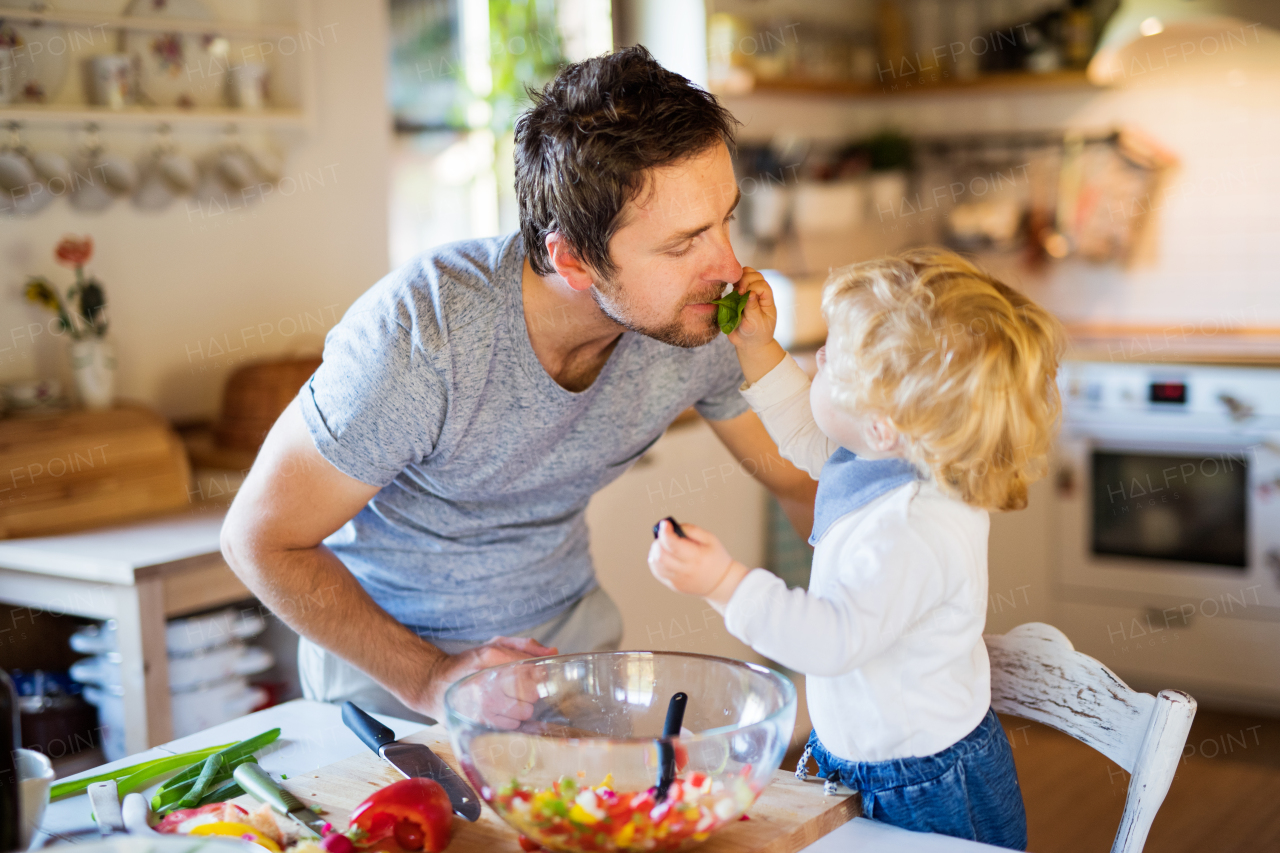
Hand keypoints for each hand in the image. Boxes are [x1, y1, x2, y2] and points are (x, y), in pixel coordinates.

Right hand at [413, 636, 556, 726]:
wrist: (434, 685)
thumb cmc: (469, 664)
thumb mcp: (494, 645)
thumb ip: (524, 646)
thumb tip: (552, 652)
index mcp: (491, 656)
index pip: (532, 669)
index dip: (540, 675)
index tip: (537, 676)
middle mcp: (487, 680)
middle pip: (532, 692)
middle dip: (530, 691)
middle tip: (519, 689)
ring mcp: (483, 704)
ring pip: (525, 712)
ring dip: (521, 707)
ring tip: (507, 701)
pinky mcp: (480, 722)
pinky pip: (512, 725)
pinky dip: (510, 720)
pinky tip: (500, 712)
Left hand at [647, 521, 748, 605]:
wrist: (721, 582)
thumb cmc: (716, 558)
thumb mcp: (710, 539)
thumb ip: (691, 529)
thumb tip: (672, 527)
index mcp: (697, 557)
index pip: (674, 545)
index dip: (665, 532)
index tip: (665, 524)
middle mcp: (686, 570)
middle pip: (661, 555)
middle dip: (658, 541)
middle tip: (664, 536)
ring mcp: (678, 580)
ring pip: (656, 564)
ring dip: (655, 551)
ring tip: (664, 546)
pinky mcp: (674, 585)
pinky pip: (657, 572)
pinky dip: (655, 561)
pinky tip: (663, 556)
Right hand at [725, 268, 785, 385]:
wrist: (749, 343)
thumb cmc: (756, 335)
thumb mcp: (756, 324)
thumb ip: (753, 308)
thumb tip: (750, 292)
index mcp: (767, 301)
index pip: (762, 285)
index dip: (752, 286)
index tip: (742, 295)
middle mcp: (759, 295)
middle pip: (755, 276)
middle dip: (745, 279)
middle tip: (738, 291)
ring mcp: (749, 294)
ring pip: (746, 276)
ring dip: (739, 279)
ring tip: (734, 289)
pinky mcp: (738, 297)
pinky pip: (736, 284)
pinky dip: (732, 283)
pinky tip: (730, 290)